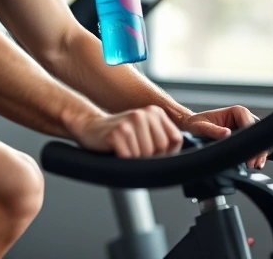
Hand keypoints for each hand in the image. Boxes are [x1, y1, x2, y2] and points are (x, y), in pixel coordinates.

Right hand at [69, 106, 183, 157]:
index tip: (151, 151)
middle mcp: (145, 113)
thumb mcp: (145, 131)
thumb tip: (182, 160)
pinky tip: (116, 150)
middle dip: (148, 157)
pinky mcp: (117, 132)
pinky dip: (122, 160)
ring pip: (144, 155)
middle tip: (133, 150)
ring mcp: (131, 121)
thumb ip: (163, 139)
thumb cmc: (120, 133)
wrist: (90, 127)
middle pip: (160, 149)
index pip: (175, 140)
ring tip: (124, 148)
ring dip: (133, 159)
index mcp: (155, 112)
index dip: (165, 153)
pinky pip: (129, 157)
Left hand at [181, 105, 267, 168]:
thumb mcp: (201, 127)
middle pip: (258, 134)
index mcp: (237, 112)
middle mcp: (244, 119)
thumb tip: (227, 134)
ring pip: (258, 142)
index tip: (249, 153)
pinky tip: (254, 164)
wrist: (191, 129)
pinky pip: (254, 148)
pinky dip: (255, 156)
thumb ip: (213, 130)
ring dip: (258, 154)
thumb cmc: (195, 125)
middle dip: (257, 149)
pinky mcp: (244, 140)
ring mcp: (246, 130)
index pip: (251, 125)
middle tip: (253, 163)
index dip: (251, 140)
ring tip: (254, 165)